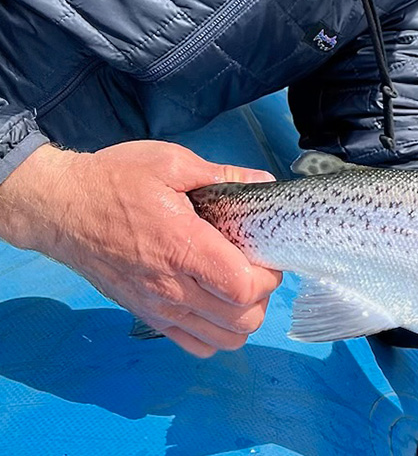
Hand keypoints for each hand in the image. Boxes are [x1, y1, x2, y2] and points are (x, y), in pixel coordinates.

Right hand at [0, 141, 281, 357]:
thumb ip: (223, 175)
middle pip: (240, 320)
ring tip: (237, 288)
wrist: (59, 207)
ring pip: (221, 340)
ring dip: (241, 318)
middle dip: (261, 297)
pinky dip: (214, 333)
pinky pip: (192, 345)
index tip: (266, 257)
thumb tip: (263, 180)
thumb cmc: (114, 181)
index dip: (268, 277)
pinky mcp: (145, 314)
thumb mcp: (171, 164)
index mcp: (183, 247)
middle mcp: (171, 286)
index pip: (243, 289)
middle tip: (256, 270)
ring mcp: (156, 306)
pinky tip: (214, 304)